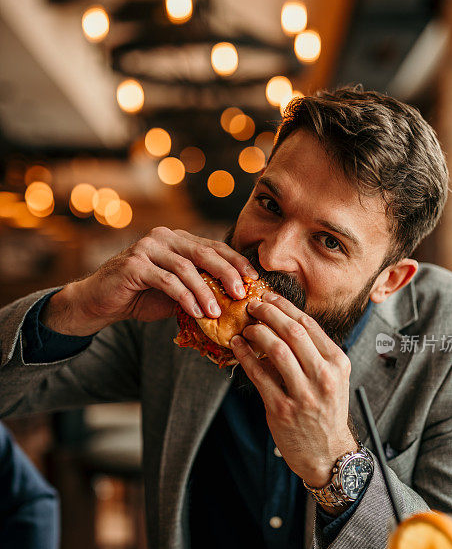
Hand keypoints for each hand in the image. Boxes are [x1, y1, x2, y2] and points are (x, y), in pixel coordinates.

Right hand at [42, 227, 258, 335]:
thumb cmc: (141, 297)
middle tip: (242, 293)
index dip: (236, 261)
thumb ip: (200, 289)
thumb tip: (234, 303)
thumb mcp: (176, 293)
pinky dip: (184, 297)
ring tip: (217, 312)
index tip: (254, 280)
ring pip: (185, 267)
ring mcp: (147, 248)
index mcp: (177, 239)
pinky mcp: (134, 265)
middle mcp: (163, 237)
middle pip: (203, 252)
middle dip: (227, 273)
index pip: (213, 246)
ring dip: (205, 291)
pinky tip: (196, 312)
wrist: (100, 302)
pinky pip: (166, 281)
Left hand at [230, 292, 356, 487]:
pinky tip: (237, 347)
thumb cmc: (326, 412)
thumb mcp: (332, 378)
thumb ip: (313, 353)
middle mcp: (323, 376)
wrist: (328, 453)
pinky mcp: (282, 409)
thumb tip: (280, 323)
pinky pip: (258, 375)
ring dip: (256, 333)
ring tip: (246, 328)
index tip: (268, 298)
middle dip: (268, 313)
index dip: (284, 307)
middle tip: (253, 306)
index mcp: (337, 363)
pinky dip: (245, 356)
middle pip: (292, 331)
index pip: (309, 324)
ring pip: (276, 349)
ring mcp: (303, 394)